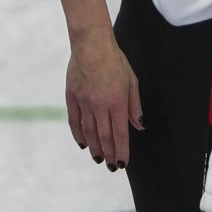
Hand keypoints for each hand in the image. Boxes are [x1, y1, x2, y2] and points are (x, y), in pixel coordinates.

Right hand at [65, 29, 142, 169]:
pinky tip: (83, 144)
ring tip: (99, 159)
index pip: (120, 133)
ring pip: (89, 133)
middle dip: (109, 154)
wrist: (91, 45)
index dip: (122, 151)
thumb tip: (139, 126)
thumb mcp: (132, 81)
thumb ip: (135, 106)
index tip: (123, 163)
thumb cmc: (115, 61)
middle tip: (111, 166)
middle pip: (104, 137)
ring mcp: (84, 103)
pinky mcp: (72, 98)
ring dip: (95, 148)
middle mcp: (99, 106)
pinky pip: (75, 122)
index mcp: (117, 102)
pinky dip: (79, 135)